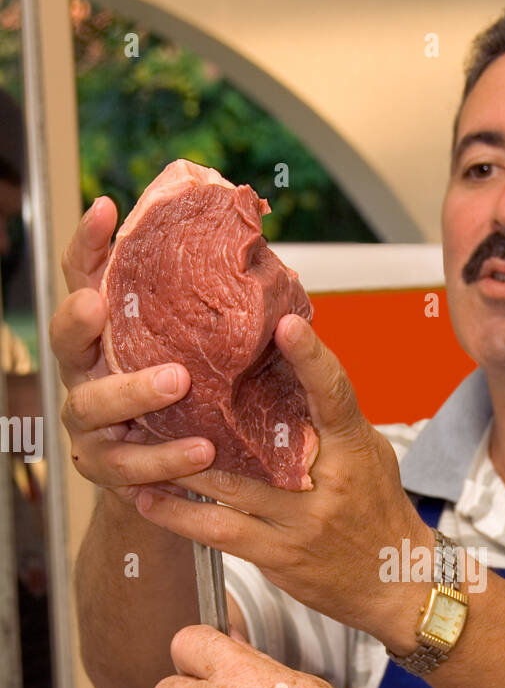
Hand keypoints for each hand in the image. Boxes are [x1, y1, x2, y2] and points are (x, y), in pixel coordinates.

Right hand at [50, 198, 215, 504]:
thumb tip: (255, 245)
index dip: (88, 244)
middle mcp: (86, 372)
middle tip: (102, 304)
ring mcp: (90, 423)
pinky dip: (163, 460)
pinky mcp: (107, 469)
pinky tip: (200, 453)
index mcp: (105, 334)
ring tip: (179, 383)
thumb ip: (206, 308)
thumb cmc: (188, 397)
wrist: (174, 478)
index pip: (83, 279)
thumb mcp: (195, 348)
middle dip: (80, 321)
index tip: (106, 209)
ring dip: (132, 392)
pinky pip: (127, 466)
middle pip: (65, 340)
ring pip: (92, 404)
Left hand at [133, 315, 432, 648]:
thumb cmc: (379, 508)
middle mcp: (326, 486)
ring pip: (229, 492)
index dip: (313, 359)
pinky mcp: (279, 558)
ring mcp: (301, 525)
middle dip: (207, 421)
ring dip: (177, 469)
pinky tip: (150, 501)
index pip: (336, 396)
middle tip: (158, 391)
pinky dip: (182, 517)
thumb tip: (284, 364)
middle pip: (262, 446)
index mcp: (354, 449)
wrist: (398, 583)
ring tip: (135, 447)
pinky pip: (222, 535)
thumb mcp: (367, 453)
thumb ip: (328, 417)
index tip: (288, 325)